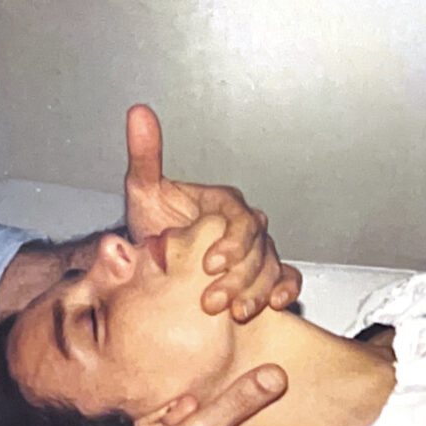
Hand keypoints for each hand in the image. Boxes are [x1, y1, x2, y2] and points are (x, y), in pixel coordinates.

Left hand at [124, 105, 301, 319]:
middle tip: (213, 300)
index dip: (231, 242)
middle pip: (258, 249)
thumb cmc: (151, 222)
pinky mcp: (260, 272)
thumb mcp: (143, 189)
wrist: (151, 259)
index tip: (209, 263)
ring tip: (235, 312)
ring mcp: (255, 249)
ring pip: (272, 266)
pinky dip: (286, 288)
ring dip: (256, 291)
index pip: (239, 219)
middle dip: (238, 277)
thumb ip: (145, 154)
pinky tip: (275, 303)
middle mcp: (243, 224)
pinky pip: (286, 276)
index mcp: (223, 203)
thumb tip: (139, 114)